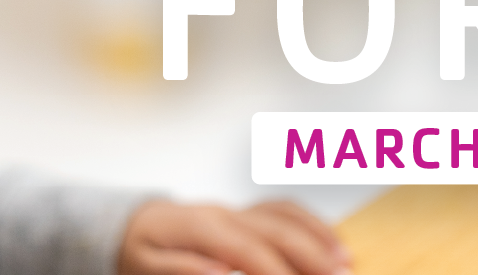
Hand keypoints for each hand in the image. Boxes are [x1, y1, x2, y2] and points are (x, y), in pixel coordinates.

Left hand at [118, 200, 349, 274]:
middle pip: (277, 230)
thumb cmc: (140, 250)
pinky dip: (311, 223)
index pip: (248, 250)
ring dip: (319, 237)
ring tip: (346, 262)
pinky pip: (283, 210)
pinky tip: (331, 242)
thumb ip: (181, 269)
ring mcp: (237, 209)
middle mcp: (224, 212)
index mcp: (200, 227)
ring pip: (286, 215)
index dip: (277, 271)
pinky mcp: (244, 212)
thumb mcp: (146, 266)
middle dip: (312, 256)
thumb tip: (220, 273)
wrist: (131, 223)